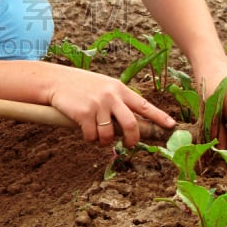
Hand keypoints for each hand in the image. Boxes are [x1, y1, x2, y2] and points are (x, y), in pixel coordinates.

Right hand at [48, 68, 175, 147]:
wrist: (56, 81)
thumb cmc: (81, 86)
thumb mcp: (103, 87)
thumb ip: (118, 101)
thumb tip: (131, 125)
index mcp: (119, 89)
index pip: (143, 105)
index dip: (158, 116)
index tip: (171, 126)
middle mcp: (111, 96)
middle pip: (131, 125)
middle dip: (132, 139)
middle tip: (129, 145)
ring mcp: (98, 105)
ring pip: (109, 135)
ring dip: (103, 141)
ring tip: (97, 135)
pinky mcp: (84, 114)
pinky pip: (92, 136)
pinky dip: (89, 139)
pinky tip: (84, 132)